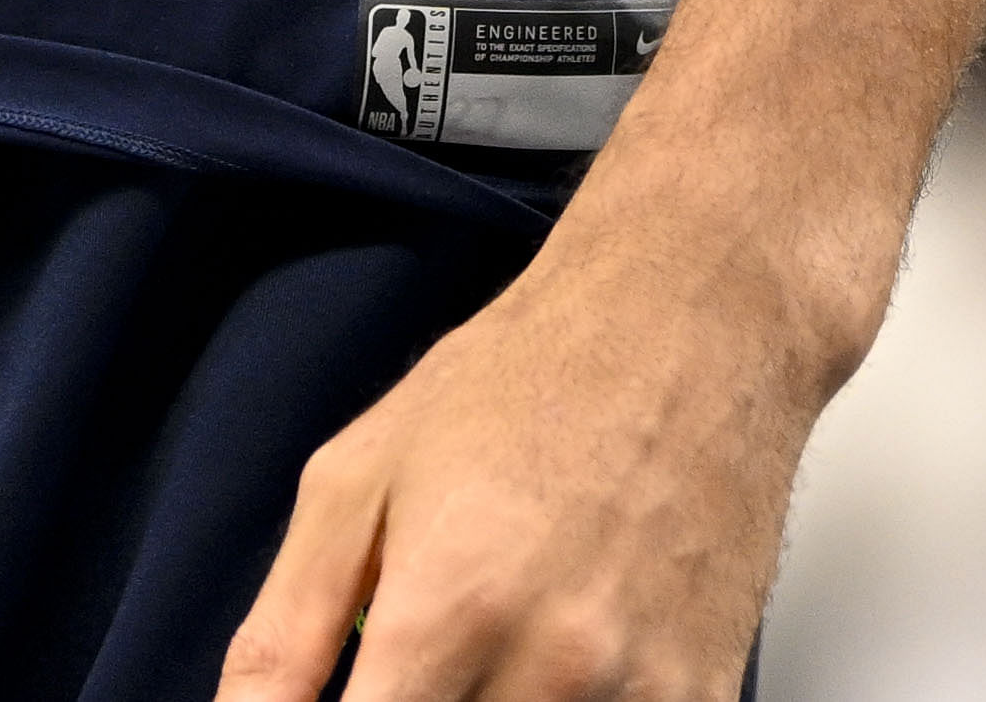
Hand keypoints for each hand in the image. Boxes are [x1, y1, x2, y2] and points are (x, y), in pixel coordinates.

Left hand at [221, 217, 831, 699]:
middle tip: (416, 665)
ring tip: (483, 653)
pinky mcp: (704, 693)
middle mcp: (554, 665)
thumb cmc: (522, 383)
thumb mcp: (354, 481)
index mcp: (448, 606)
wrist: (685, 322)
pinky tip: (555, 667)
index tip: (354, 696)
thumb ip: (282, 634)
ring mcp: (642, 688)